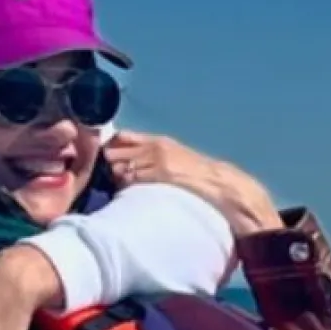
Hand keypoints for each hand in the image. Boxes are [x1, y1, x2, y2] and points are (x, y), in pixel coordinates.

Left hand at [103, 131, 283, 235]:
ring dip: (115, 177)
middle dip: (110, 164)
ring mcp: (158, 159)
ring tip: (121, 187)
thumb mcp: (175, 159)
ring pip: (119, 166)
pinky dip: (125, 185)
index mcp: (159, 141)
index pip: (122, 136)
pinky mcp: (161, 173)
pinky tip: (129, 192)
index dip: (111, 148)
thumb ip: (153, 157)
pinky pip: (132, 178)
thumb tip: (128, 165)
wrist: (222, 185)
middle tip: (112, 177)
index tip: (108, 160)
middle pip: (115, 150)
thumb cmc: (198, 177)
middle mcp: (156, 146)